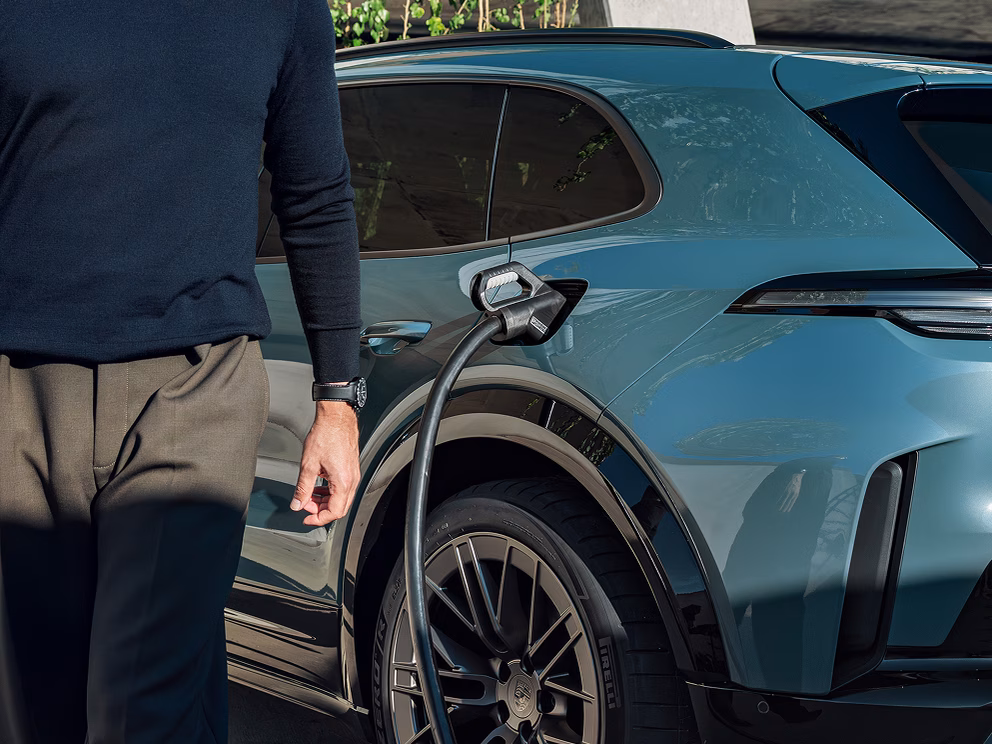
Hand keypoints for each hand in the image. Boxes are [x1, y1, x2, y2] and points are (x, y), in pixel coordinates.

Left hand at [291, 401, 360, 525]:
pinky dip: (330, 492)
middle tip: (305, 504)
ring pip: (341, 499)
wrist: (337, 418)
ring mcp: (353, 475)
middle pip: (340, 508)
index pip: (334, 512)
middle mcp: (352, 480)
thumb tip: (297, 504)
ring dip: (325, 501)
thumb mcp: (308, 465)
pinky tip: (318, 485)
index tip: (306, 517)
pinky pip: (343, 488)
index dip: (318, 519)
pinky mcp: (351, 469)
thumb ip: (302, 488)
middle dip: (321, 510)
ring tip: (309, 495)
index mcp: (343, 482)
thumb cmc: (326, 435)